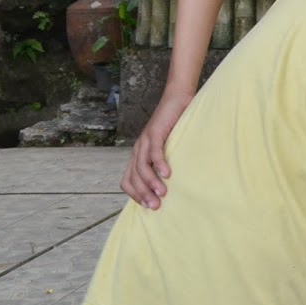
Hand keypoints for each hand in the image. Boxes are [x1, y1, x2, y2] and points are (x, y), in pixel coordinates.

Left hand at [121, 88, 193, 208]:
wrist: (177, 98)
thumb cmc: (176, 124)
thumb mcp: (168, 146)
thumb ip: (165, 160)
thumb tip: (173, 181)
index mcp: (139, 154)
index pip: (127, 180)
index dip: (135, 194)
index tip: (147, 205)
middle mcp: (138, 149)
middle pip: (134, 177)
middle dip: (143, 193)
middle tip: (156, 206)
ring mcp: (145, 140)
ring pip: (142, 167)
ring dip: (151, 182)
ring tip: (163, 193)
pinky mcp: (156, 132)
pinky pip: (154, 152)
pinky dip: (159, 164)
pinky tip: (168, 174)